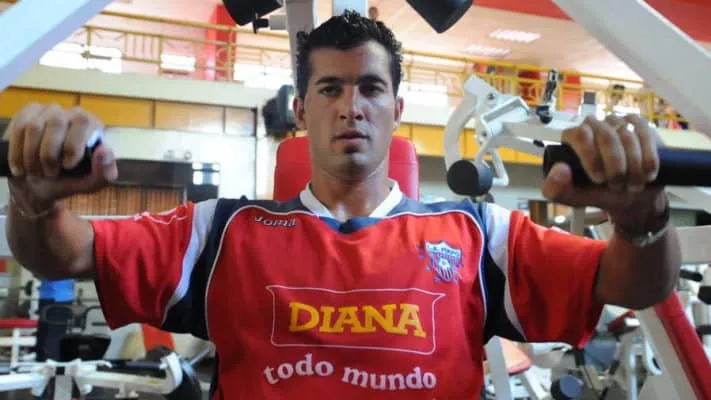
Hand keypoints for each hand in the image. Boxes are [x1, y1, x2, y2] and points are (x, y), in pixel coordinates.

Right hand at [3, 104, 117, 212]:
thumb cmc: (68, 180)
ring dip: (32, 155)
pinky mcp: (28, 114)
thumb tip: (105, 150)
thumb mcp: (90, 184)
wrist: (39, 184)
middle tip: (50, 173)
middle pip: (57, 122)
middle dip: (50, 153)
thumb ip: (105, 172)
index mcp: (93, 125)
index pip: (84, 122)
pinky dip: (17, 152)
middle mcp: (72, 113)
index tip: (68, 166)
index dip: (73, 145)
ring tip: (36, 171)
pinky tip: (21, 167)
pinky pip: (19, 128)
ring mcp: (49, 111)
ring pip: (34, 126)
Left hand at [541, 114, 665, 220]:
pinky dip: (649, 159)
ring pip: (628, 137)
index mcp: (573, 138)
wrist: (632, 198)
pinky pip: (647, 136)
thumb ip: (557, 189)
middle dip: (615, 167)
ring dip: (633, 167)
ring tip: (631, 184)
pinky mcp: (640, 126)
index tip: (599, 179)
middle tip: (617, 186)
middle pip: (606, 136)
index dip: (591, 157)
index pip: (580, 135)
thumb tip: (559, 170)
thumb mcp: (576, 198)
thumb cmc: (601, 194)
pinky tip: (648, 174)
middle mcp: (594, 126)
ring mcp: (618, 123)